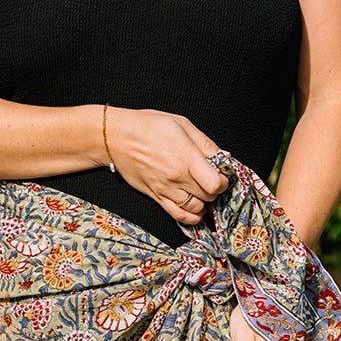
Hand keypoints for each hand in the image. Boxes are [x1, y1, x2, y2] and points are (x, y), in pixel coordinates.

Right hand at [100, 105, 228, 224]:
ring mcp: (166, 190)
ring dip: (204, 202)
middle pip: (208, 196)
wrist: (117, 138)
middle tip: (210, 179)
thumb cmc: (148, 126)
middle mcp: (177, 177)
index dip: (223, 181)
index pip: (215, 183)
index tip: (220, 174)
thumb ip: (205, 143)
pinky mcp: (156, 197)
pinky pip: (178, 216)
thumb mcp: (182, 124)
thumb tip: (221, 157)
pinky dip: (191, 216)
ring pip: (196, 209)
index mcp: (186, 158)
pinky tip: (195, 209)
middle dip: (214, 190)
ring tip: (201, 192)